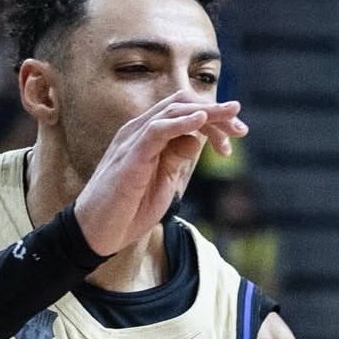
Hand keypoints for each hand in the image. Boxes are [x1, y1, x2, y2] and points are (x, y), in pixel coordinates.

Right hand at [73, 90, 246, 255]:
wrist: (96, 232)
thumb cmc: (127, 210)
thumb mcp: (162, 182)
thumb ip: (176, 158)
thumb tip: (196, 138)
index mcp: (148, 136)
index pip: (184, 113)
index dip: (213, 120)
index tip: (235, 138)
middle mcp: (139, 130)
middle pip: (182, 105)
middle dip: (216, 113)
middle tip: (241, 128)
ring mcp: (133, 140)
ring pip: (173, 112)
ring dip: (206, 114)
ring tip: (231, 117)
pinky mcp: (130, 155)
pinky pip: (157, 130)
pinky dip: (181, 124)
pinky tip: (201, 122)